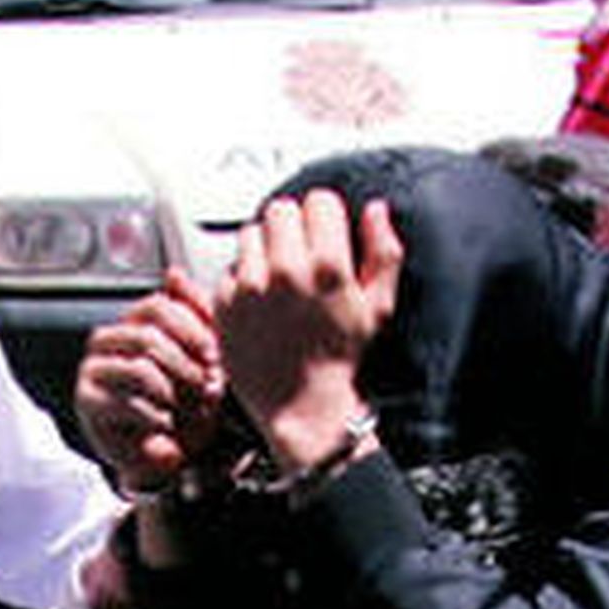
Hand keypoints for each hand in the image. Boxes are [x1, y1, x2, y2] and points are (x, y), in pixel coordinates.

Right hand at [75, 270, 224, 489]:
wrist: (165, 454)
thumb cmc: (183, 406)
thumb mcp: (198, 358)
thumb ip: (192, 315)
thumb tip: (174, 272)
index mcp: (131, 324)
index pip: (157, 306)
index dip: (190, 329)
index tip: (214, 356)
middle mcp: (105, 342)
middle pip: (147, 336)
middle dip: (185, 366)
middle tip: (207, 389)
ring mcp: (92, 371)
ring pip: (140, 370)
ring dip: (175, 395)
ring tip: (190, 411)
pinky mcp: (88, 403)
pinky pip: (129, 403)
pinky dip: (158, 418)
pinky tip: (168, 427)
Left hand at [216, 190, 402, 470]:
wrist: (303, 408)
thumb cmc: (340, 360)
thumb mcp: (378, 308)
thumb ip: (384, 253)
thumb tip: (375, 209)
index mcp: (327, 267)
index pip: (318, 200)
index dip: (324, 217)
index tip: (325, 236)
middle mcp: (285, 272)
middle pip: (281, 209)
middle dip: (292, 227)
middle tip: (299, 256)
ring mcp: (250, 287)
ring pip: (250, 232)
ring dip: (263, 249)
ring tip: (277, 279)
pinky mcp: (223, 304)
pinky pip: (228, 268)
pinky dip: (241, 279)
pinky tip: (259, 303)